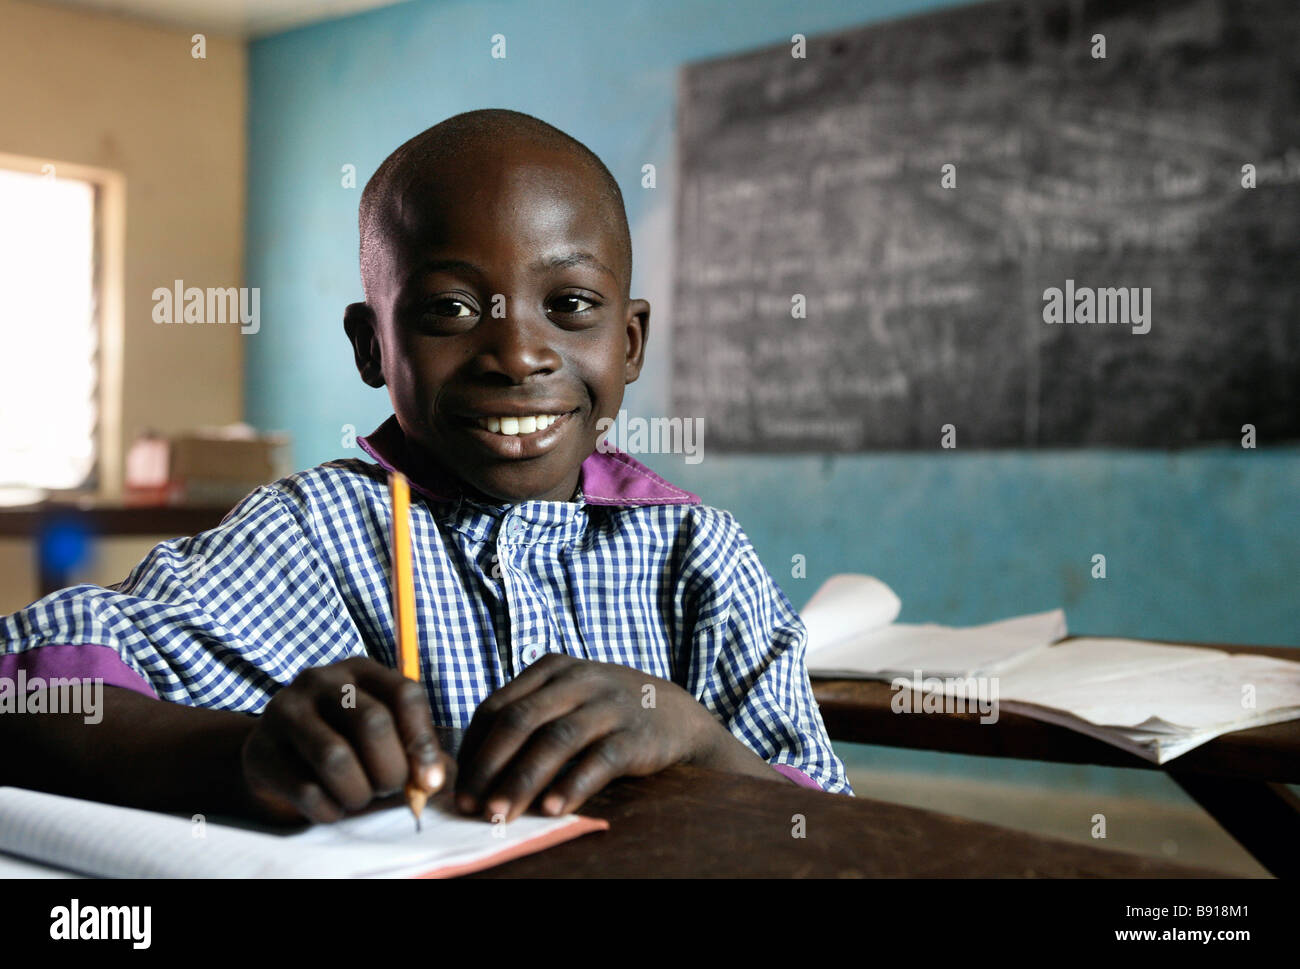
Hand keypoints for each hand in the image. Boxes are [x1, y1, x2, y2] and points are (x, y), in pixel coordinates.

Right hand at [240, 657, 448, 823]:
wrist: (274, 758)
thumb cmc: (344, 745)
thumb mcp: (383, 736)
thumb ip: (418, 753)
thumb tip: (441, 779)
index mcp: (360, 670)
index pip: (405, 693)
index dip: (424, 741)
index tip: (430, 781)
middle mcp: (321, 680)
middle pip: (372, 722)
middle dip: (390, 770)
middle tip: (387, 788)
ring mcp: (284, 711)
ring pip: (335, 757)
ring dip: (358, 792)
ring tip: (358, 798)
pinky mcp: (259, 750)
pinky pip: (306, 790)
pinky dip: (329, 811)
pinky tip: (331, 809)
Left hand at [454, 654, 729, 821]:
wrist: (675, 714)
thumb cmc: (605, 712)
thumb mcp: (567, 697)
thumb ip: (528, 718)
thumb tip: (473, 771)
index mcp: (550, 669)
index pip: (496, 706)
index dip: (472, 748)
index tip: (458, 786)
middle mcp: (577, 680)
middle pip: (520, 720)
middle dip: (489, 766)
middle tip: (470, 806)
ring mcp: (608, 705)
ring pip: (555, 740)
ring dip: (522, 781)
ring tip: (500, 814)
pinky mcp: (635, 735)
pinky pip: (598, 760)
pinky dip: (572, 785)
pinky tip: (552, 810)